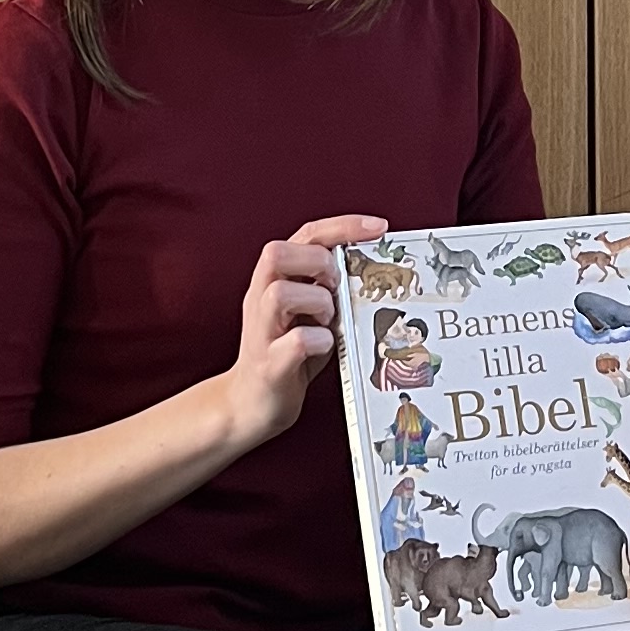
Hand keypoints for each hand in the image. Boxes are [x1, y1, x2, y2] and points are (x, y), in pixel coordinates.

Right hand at [224, 216, 387, 453]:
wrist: (249, 404)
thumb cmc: (287, 354)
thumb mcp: (309, 312)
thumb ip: (330, 288)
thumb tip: (372, 270)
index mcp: (273, 279)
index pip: (305, 235)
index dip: (342, 226)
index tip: (379, 227)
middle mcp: (259, 298)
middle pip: (276, 253)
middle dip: (318, 263)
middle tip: (336, 287)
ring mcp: (261, 331)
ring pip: (280, 294)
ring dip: (317, 303)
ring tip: (329, 321)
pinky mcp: (269, 365)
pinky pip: (294, 342)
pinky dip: (317, 340)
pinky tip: (325, 346)